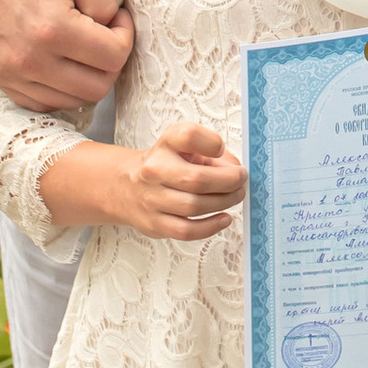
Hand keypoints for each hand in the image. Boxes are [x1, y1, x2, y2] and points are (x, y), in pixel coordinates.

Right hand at [0, 0, 133, 111]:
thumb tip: (111, 26)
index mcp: (52, 28)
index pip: (114, 57)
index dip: (126, 36)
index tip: (117, 18)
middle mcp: (30, 60)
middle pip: (97, 88)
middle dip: (111, 61)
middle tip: (105, 35)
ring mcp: (11, 74)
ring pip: (72, 101)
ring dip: (87, 78)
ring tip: (83, 47)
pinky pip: (42, 104)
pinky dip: (60, 90)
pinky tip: (62, 63)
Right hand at [42, 119, 245, 242]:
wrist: (126, 186)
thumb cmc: (165, 163)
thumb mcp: (183, 145)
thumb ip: (210, 150)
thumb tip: (233, 168)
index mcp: (165, 145)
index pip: (187, 136)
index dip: (211, 143)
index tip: (221, 149)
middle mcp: (154, 170)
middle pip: (196, 179)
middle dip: (228, 181)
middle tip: (241, 180)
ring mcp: (152, 200)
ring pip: (193, 206)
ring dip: (223, 202)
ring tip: (236, 196)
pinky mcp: (154, 224)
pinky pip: (186, 231)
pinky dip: (210, 227)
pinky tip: (224, 218)